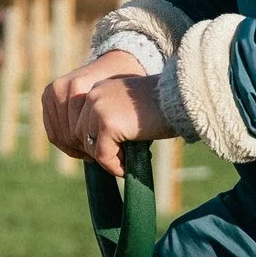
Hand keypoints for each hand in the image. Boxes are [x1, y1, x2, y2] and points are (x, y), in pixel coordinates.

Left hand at [42, 50, 175, 177]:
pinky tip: (126, 167)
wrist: (181, 99)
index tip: (95, 157)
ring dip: (104, 158)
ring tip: (124, 161)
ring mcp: (98, 107)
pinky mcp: (107, 122)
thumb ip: (106, 122)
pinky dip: (113, 165)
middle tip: (112, 162)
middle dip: (92, 151)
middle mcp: (93, 95)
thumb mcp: (126, 111)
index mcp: (96, 89)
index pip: (74, 121)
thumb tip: (88, 148)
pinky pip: (102, 154)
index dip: (81, 143)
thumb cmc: (161, 109)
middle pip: (77, 134)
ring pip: (88, 145)